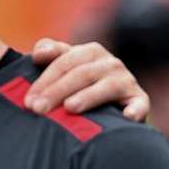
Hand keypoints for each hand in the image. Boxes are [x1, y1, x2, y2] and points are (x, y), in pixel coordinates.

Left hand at [25, 38, 149, 120]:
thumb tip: (38, 53)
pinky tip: (126, 117)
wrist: (112, 102)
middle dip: (56, 92)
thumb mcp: (63, 65)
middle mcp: (108, 63)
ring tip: (70, 108)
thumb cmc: (77, 83)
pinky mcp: (139, 99)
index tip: (28, 100)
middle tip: (38, 109)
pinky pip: (139, 104)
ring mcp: (125, 80)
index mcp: (88, 51)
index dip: (43, 81)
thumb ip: (49, 53)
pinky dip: (135, 109)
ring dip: (88, 97)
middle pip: (80, 75)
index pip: (62, 62)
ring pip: (105, 86)